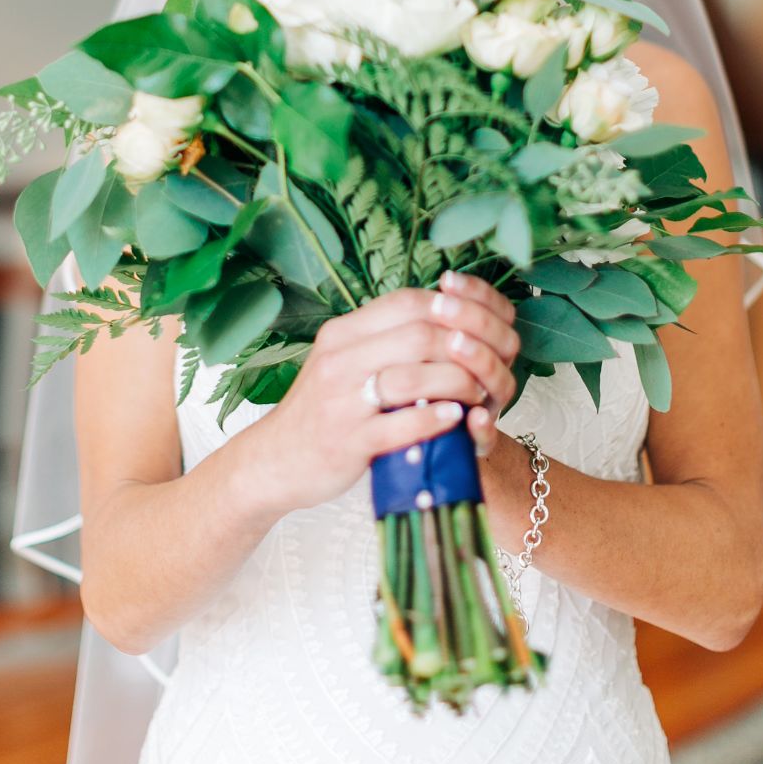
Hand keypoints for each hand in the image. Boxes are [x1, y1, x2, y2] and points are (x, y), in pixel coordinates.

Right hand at [243, 272, 519, 516]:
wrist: (273, 462)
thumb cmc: (321, 410)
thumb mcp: (342, 361)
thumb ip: (382, 339)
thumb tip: (444, 316)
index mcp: (342, 334)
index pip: (407, 301)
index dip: (454, 307)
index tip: (480, 324)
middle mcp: (339, 360)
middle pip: (419, 334)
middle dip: (466, 347)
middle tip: (488, 364)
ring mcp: (342, 401)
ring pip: (413, 377)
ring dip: (458, 383)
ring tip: (478, 393)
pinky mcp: (348, 442)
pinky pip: (400, 425)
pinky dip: (435, 419)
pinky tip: (456, 418)